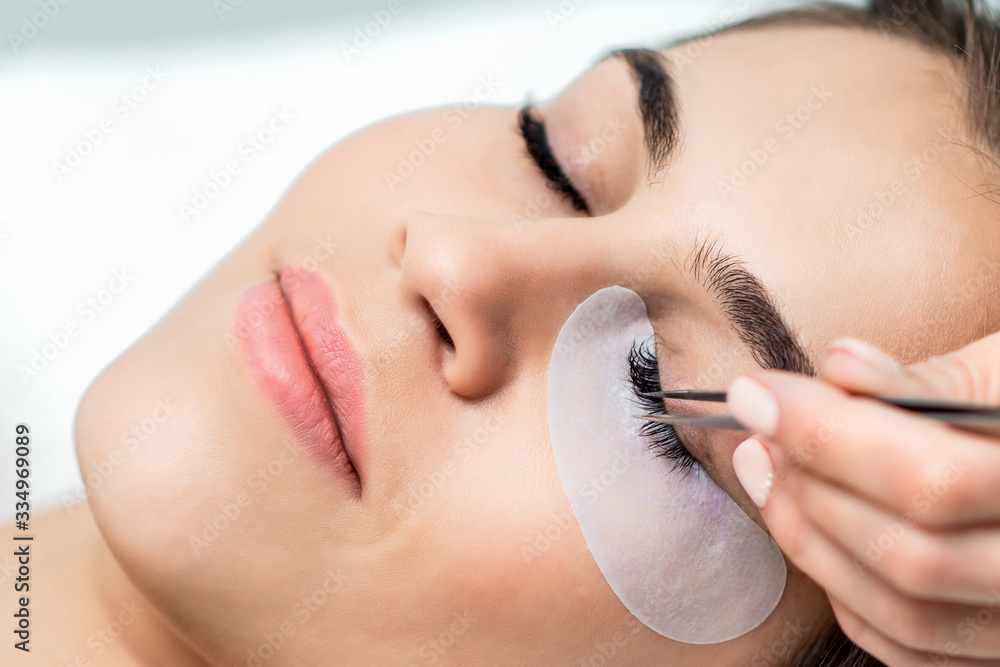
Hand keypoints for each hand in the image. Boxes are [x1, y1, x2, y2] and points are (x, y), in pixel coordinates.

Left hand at [726, 334, 999, 665]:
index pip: (929, 479)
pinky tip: (816, 529)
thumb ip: (924, 382)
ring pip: (902, 613)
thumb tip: (838, 367)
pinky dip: (843, 590)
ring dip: (811, 541)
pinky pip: (908, 648)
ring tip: (772, 474)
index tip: (754, 392)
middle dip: (811, 489)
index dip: (825, 436)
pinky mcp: (995, 654)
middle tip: (760, 433)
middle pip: (909, 557)